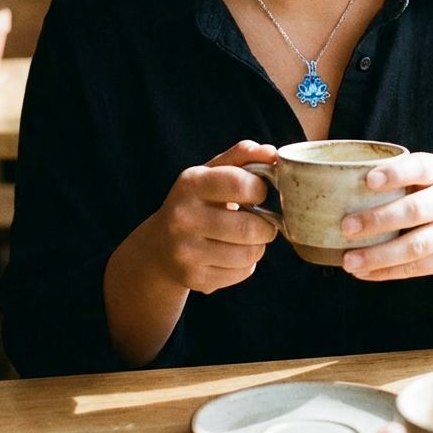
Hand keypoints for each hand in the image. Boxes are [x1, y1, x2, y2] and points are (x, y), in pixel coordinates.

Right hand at [146, 140, 278, 295]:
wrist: (160, 245)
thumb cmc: (198, 201)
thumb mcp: (212, 172)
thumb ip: (242, 156)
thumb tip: (271, 153)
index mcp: (190, 184)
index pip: (240, 184)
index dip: (260, 189)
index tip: (258, 192)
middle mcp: (183, 218)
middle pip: (250, 227)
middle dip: (267, 224)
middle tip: (262, 220)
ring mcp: (186, 252)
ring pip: (250, 253)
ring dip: (258, 245)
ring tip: (248, 237)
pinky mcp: (195, 279)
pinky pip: (242, 272)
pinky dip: (246, 263)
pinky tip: (232, 253)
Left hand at [340, 152, 432, 288]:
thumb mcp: (429, 175)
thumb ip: (397, 174)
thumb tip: (338, 180)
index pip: (420, 168)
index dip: (395, 174)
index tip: (368, 180)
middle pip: (414, 211)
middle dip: (378, 220)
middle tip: (346, 226)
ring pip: (414, 246)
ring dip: (378, 255)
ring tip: (348, 260)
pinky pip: (415, 269)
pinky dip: (386, 272)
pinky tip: (362, 272)